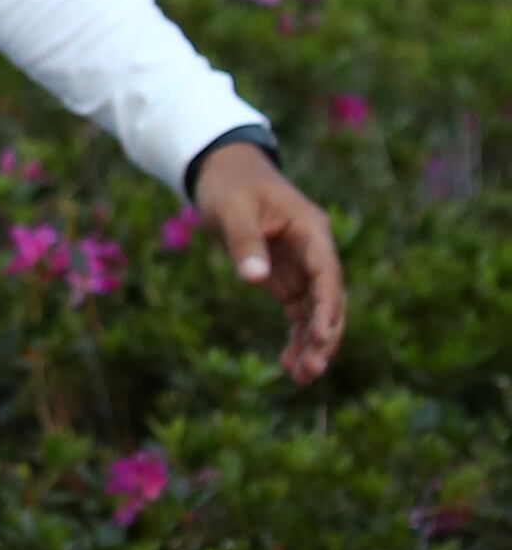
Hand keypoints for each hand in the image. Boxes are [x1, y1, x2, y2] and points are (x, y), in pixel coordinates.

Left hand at [192, 144, 344, 382]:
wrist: (221, 170)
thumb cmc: (229, 185)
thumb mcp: (233, 210)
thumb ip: (246, 244)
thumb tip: (255, 280)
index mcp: (311, 231)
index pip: (327, 274)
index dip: (327, 308)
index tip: (322, 337)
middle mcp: (313, 251)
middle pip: (327, 299)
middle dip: (322, 335)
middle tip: (311, 370)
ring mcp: (301, 265)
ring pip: (314, 311)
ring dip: (310, 343)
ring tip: (302, 378)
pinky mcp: (284, 276)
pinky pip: (297, 311)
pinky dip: (295, 336)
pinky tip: (289, 366)